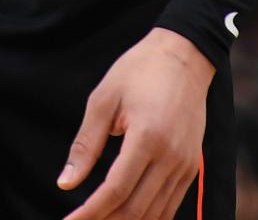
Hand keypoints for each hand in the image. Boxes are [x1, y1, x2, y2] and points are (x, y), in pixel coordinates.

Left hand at [57, 27, 215, 219]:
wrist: (184, 55)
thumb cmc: (139, 70)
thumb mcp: (104, 99)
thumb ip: (86, 144)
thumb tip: (65, 183)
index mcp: (147, 137)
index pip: (115, 191)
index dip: (90, 212)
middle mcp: (171, 157)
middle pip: (135, 209)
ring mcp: (185, 165)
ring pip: (155, 214)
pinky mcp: (191, 167)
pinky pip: (170, 206)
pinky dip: (148, 218)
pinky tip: (125, 215)